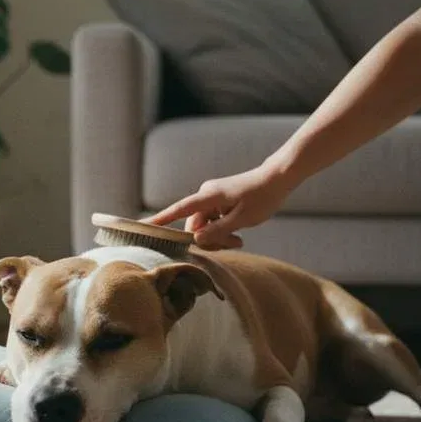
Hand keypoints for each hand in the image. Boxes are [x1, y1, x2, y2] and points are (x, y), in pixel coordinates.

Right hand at [144, 164, 295, 249]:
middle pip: (195, 226)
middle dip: (210, 239)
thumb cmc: (262, 197)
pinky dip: (222, 230)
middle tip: (234, 243)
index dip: (161, 219)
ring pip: (205, 226)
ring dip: (218, 237)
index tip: (142, 225)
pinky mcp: (219, 202)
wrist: (277, 178)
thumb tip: (196, 240)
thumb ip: (218, 231)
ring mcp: (212, 199)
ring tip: (239, 240)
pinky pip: (212, 221)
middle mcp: (206, 196)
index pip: (179, 209)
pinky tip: (238, 234)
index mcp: (208, 196)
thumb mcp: (242, 219)